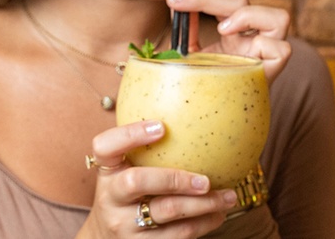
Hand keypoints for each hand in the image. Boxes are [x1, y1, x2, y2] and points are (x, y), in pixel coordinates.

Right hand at [78, 121, 237, 237]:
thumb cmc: (127, 194)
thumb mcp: (126, 170)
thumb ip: (146, 148)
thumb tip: (194, 109)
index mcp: (107, 171)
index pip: (106, 146)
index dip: (130, 134)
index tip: (161, 126)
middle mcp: (111, 198)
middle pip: (137, 181)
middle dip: (176, 177)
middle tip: (206, 179)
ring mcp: (124, 225)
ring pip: (167, 212)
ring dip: (204, 204)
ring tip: (229, 196)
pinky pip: (178, 236)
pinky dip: (204, 223)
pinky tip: (219, 214)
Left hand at [166, 0, 291, 82]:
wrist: (201, 132)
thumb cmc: (192, 91)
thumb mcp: (183, 56)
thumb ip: (184, 30)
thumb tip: (175, 1)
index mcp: (234, 32)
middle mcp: (252, 40)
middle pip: (242, 1)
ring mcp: (265, 55)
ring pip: (279, 17)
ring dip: (245, 13)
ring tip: (217, 25)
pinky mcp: (270, 74)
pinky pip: (283, 50)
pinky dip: (262, 42)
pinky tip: (228, 37)